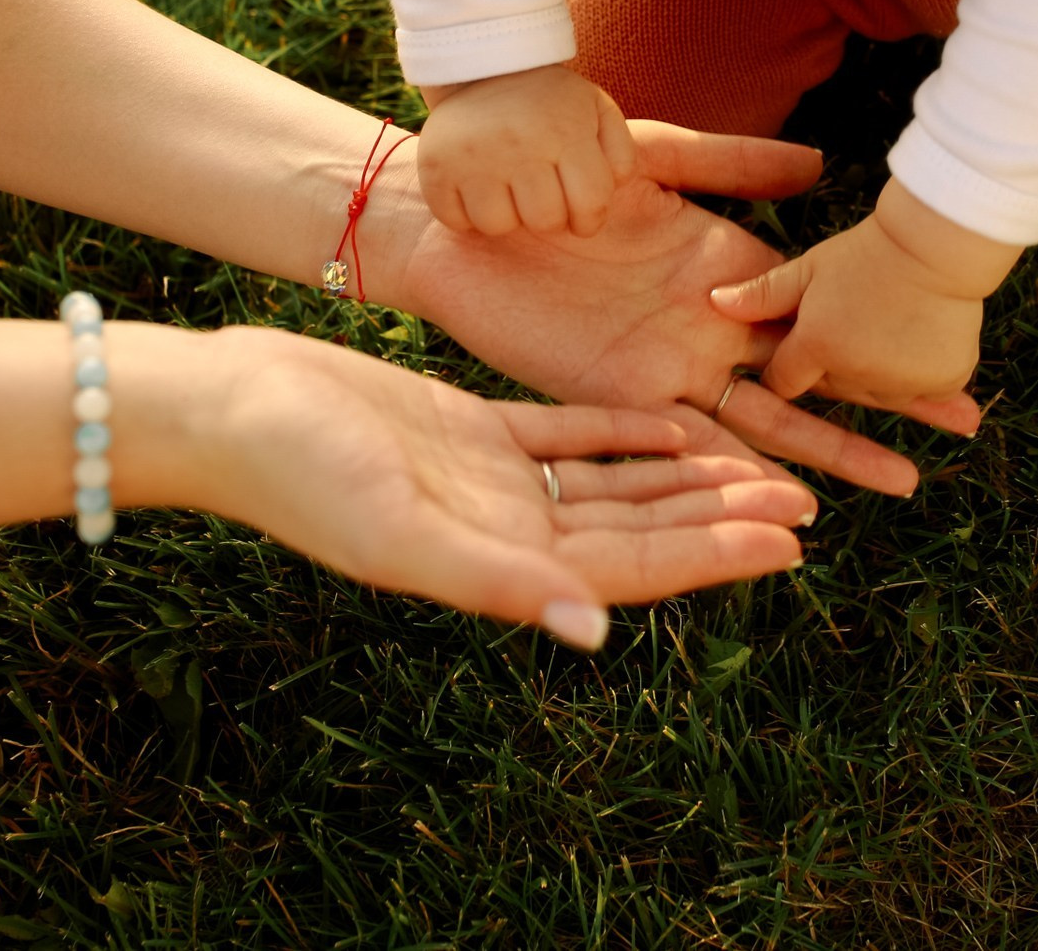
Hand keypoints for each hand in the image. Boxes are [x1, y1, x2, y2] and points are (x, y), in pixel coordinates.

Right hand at [183, 325, 808, 647]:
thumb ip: (496, 582)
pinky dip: (621, 431)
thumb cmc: (299, 475)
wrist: (229, 408)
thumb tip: (594, 630)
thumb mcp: (399, 532)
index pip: (630, 566)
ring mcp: (490, 479)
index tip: (788, 544)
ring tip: (763, 466)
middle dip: (721, 518)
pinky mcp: (469, 430)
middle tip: (808, 501)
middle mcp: (505, 528)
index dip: (711, 557)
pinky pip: (565, 433)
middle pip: (639, 527)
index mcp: (498, 562)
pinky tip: (675, 424)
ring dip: (686, 475)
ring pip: (614, 482)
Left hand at [392, 122, 943, 495]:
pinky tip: (788, 496)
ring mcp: (668, 367)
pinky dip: (737, 468)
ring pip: (764, 422)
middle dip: (883, 407)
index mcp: (722, 267)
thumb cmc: (552, 168)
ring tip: (898, 483)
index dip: (882, 334)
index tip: (946, 347)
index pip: (819, 309)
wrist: (464, 207)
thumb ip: (731, 165)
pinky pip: (690, 438)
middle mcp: (707, 327)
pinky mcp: (618, 394)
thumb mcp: (651, 155)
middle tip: (961, 429)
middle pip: (812, 378)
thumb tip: (822, 169)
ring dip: (827, 453)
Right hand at [417, 64, 633, 236]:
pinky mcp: (435, 167)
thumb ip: (619, 153)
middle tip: (540, 193)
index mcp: (565, 130)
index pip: (590, 205)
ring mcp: (472, 156)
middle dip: (549, 216)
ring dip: (506, 215)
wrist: (482, 66)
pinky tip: (476, 186)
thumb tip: (613, 192)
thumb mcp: (596, 110)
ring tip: (507, 186)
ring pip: (498, 226)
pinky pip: (454, 221)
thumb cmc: (550, 102)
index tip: (580, 211)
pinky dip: (465, 213)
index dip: (589, 219)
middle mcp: (518, 143)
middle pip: (544, 221)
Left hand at [709, 180, 1016, 420]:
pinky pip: (922, 391)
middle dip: (835, 366)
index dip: (789, 364)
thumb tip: (715, 302)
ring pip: (877, 394)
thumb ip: (763, 292)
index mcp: (816, 346)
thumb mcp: (809, 267)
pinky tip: (920, 339)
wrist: (938, 242)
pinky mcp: (941, 382)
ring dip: (878, 374)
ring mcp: (901, 382)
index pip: (784, 381)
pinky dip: (921, 376)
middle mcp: (856, 374)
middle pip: (832, 388)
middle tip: (855, 321)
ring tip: (889, 328)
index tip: (804, 342)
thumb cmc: (867, 250)